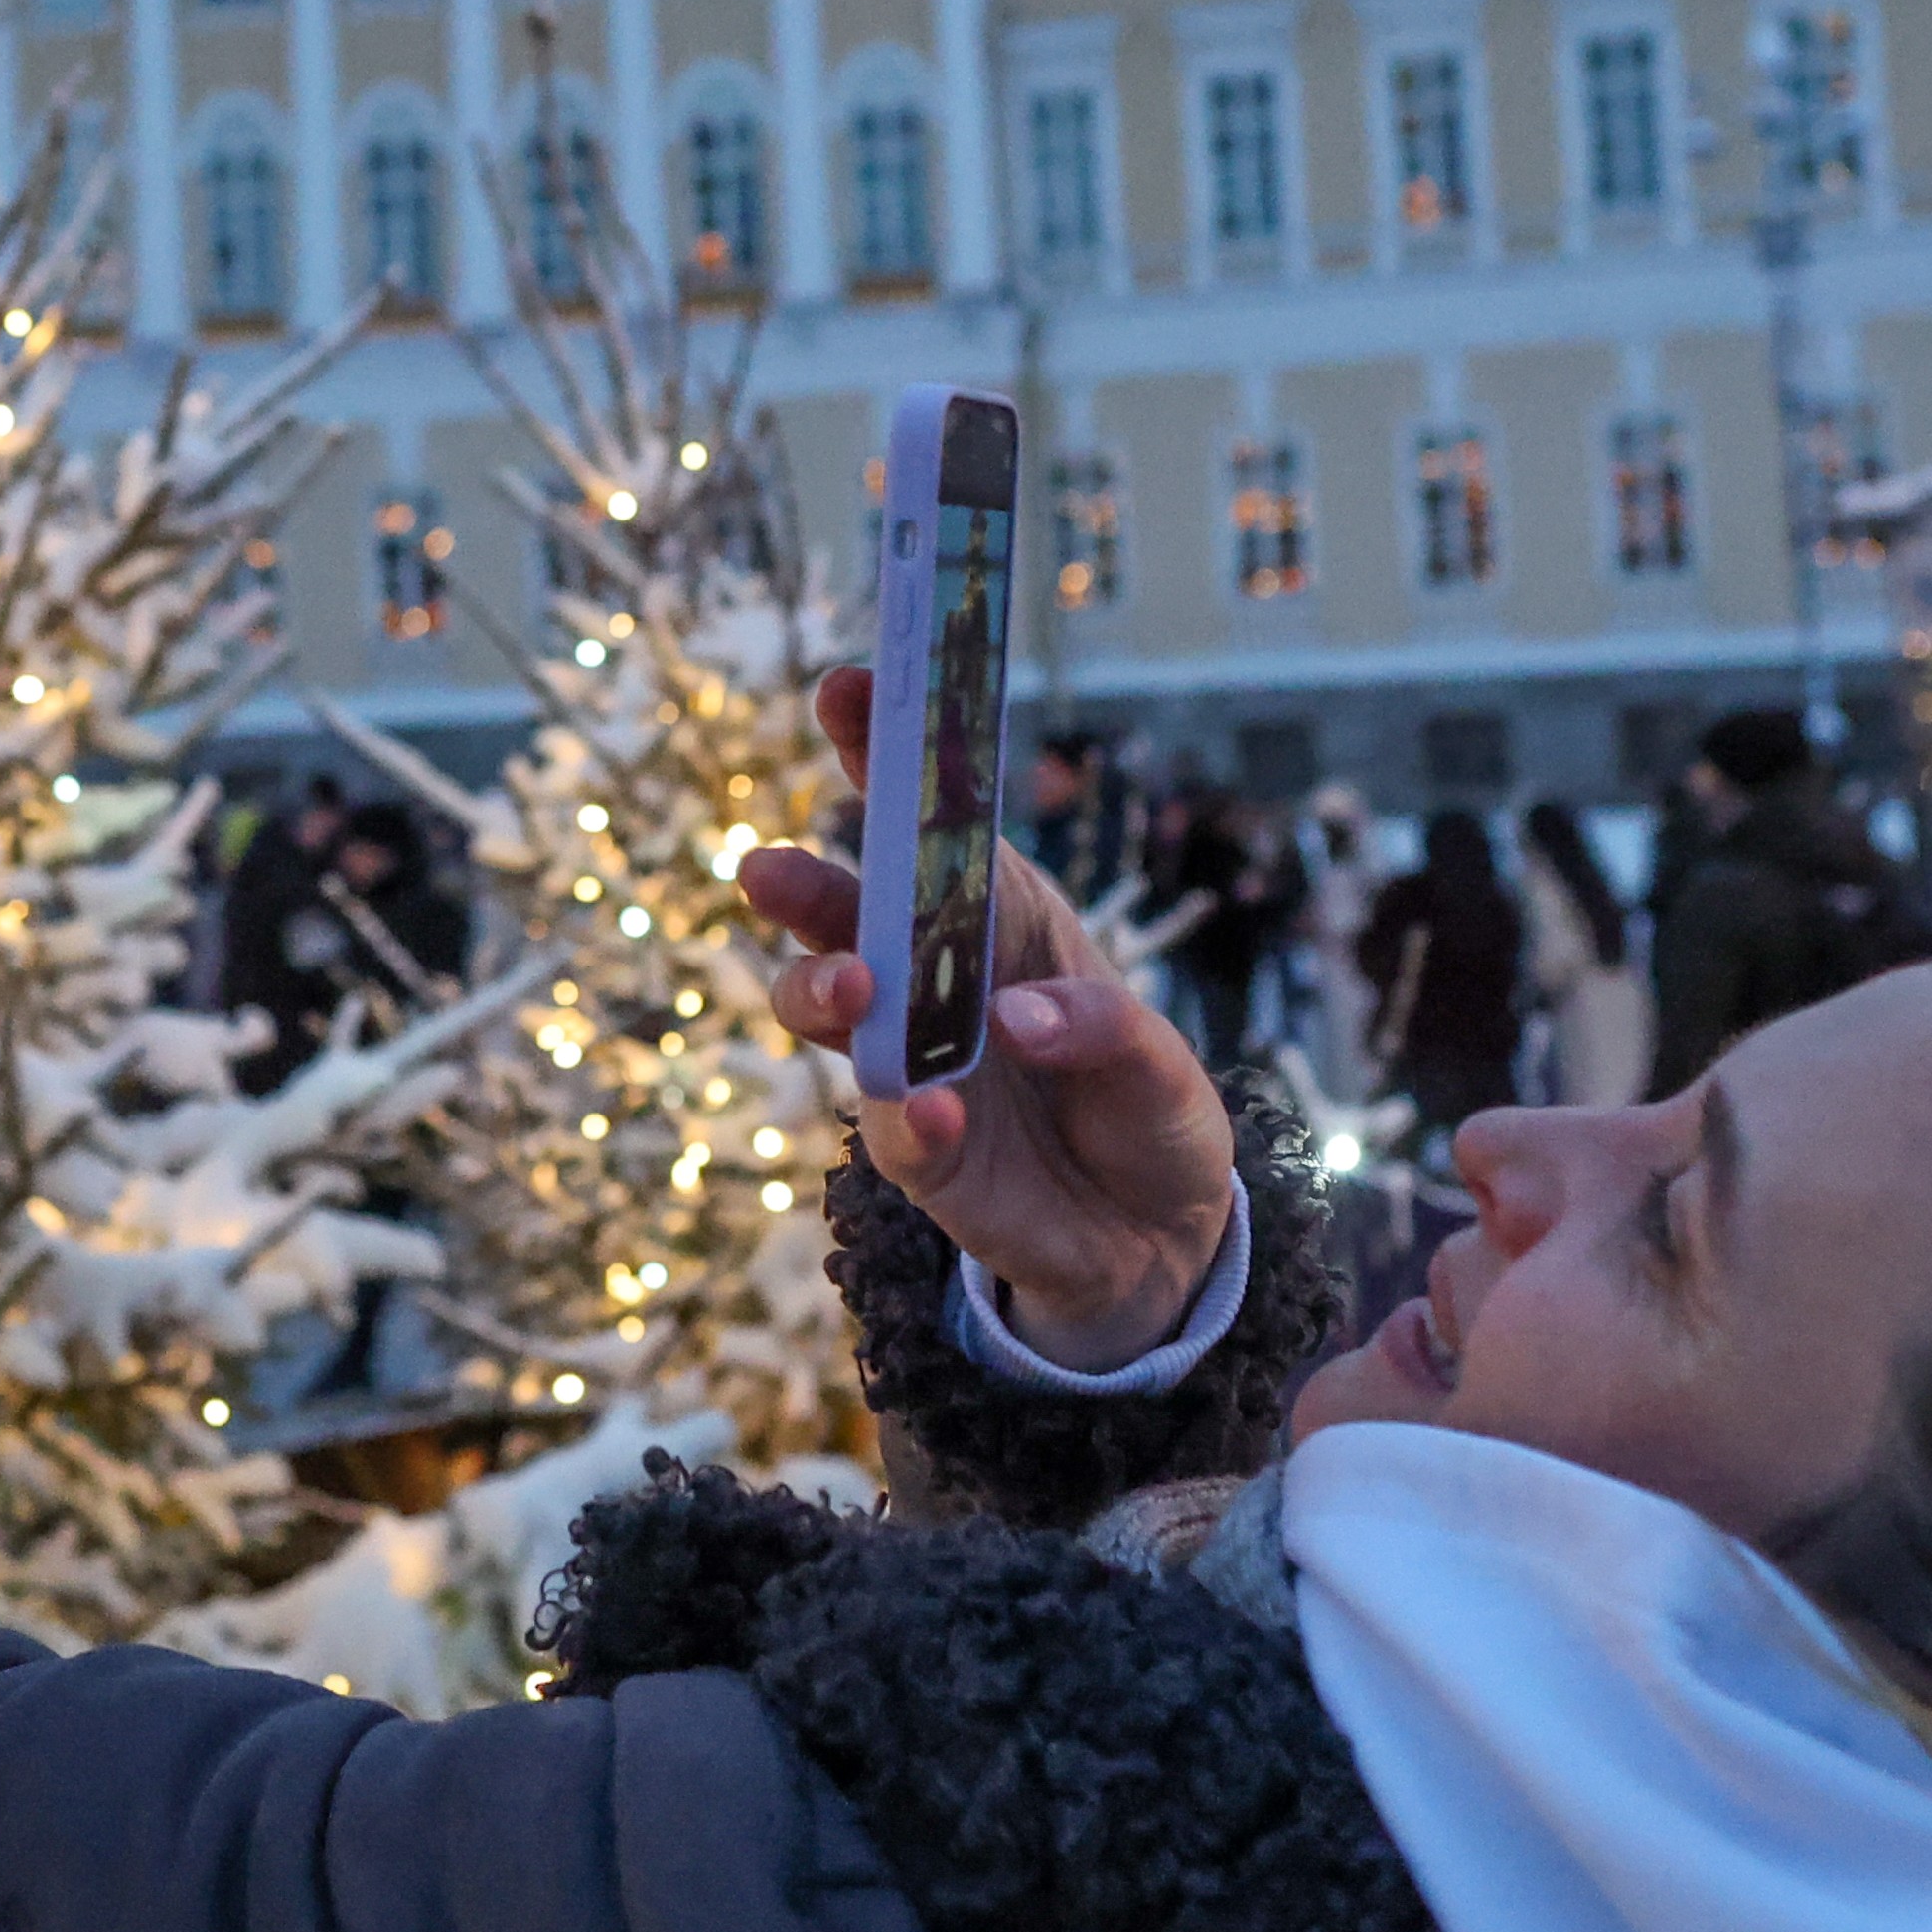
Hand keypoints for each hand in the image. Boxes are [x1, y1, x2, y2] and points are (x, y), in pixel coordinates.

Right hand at [738, 665, 1240, 1372]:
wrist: (1159, 1241)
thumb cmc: (1152, 1112)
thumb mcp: (1161, 1065)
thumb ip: (1102, 1030)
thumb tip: (1012, 1019)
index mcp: (1004, 916)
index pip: (936, 822)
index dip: (886, 751)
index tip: (847, 690)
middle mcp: (942, 977)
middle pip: (852, 910)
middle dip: (807, 886)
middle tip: (770, 871)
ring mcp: (918, 1061)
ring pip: (834, 1007)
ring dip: (824, 990)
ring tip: (855, 989)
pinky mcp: (920, 1151)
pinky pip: (892, 1127)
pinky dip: (906, 1117)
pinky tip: (934, 1116)